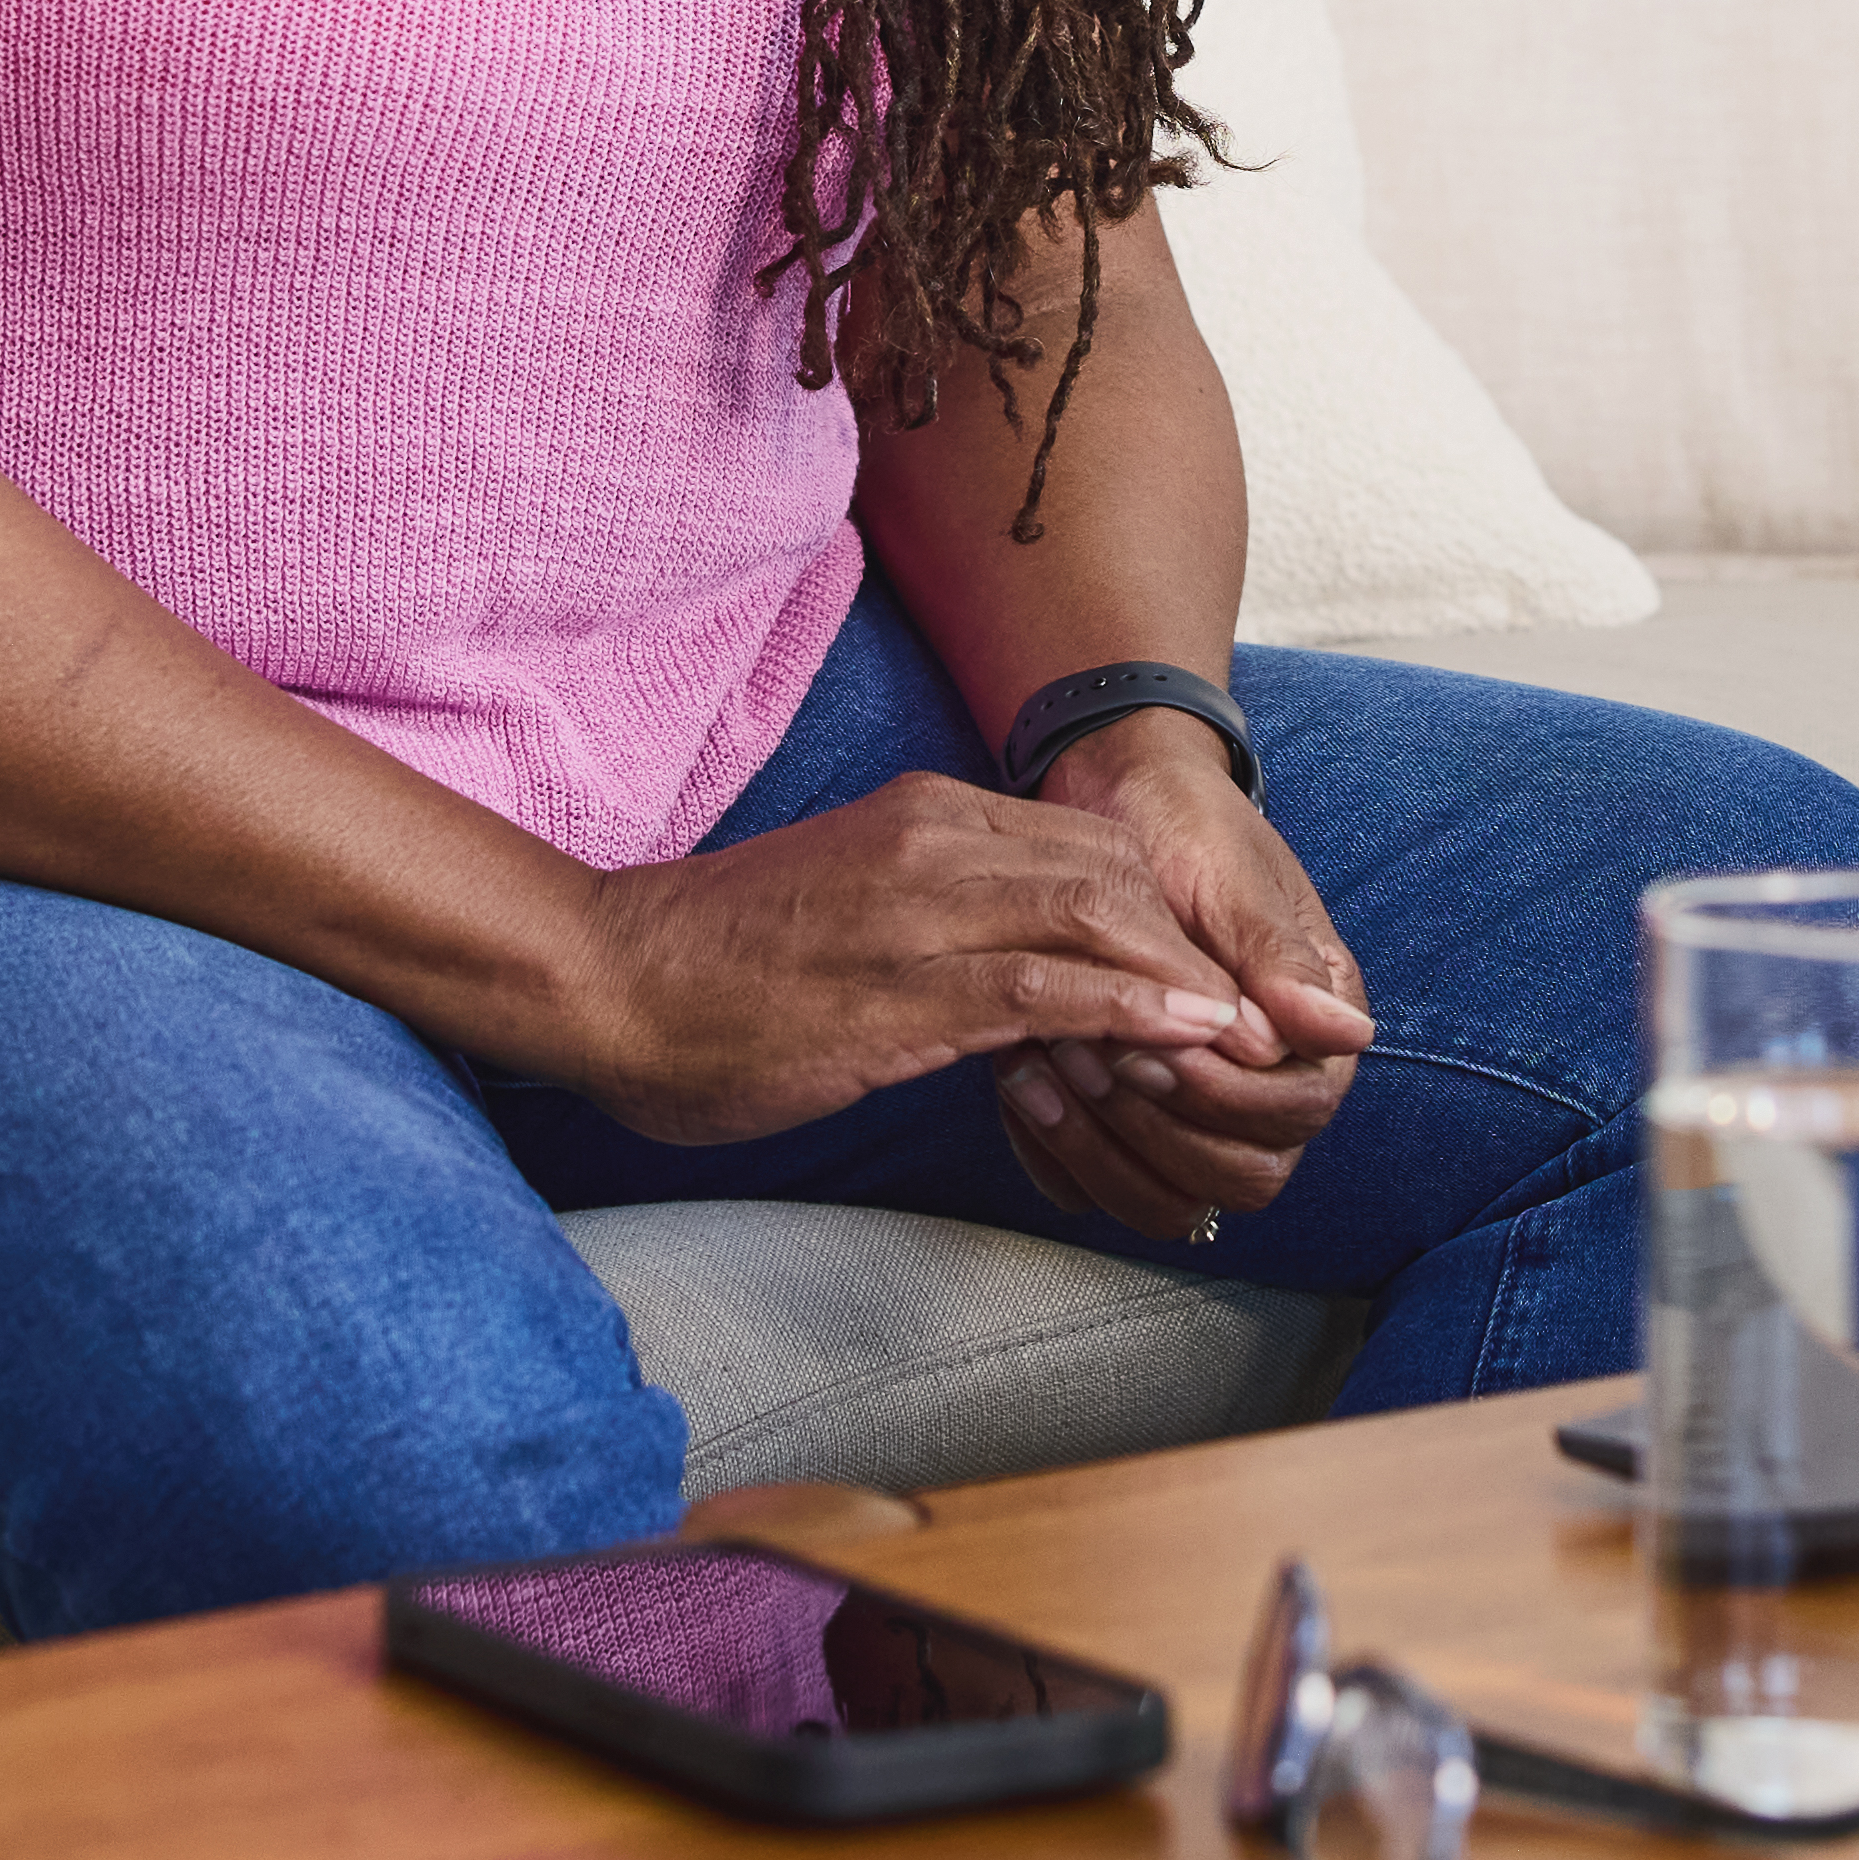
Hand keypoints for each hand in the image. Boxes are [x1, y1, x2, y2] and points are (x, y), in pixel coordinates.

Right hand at [559, 771, 1304, 1148]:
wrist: (603, 978)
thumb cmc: (715, 965)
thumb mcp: (847, 913)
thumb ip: (935, 923)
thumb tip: (1015, 981)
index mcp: (922, 819)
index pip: (1090, 844)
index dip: (1169, 908)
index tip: (1212, 974)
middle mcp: (931, 844)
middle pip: (1116, 871)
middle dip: (1200, 942)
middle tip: (1256, 1015)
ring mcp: (916, 912)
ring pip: (1096, 916)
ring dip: (1183, 980)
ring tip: (1241, 1038)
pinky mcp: (898, 990)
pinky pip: (1042, 987)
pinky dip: (1128, 1010)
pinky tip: (1180, 1041)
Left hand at [985, 720, 1370, 1244]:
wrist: (1114, 798)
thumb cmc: (1183, 827)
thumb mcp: (1228, 878)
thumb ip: (1275, 960)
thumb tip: (1346, 1036)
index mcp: (1312, 1027)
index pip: (1294, 1114)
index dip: (1220, 1092)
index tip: (1151, 1036)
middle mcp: (1266, 1081)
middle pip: (1240, 1175)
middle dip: (1157, 1124)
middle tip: (1085, 1046)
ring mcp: (1196, 1107)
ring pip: (1170, 1198)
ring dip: (1101, 1146)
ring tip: (1040, 1058)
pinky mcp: (1129, 1116)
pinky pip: (1099, 1187)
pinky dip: (1057, 1154)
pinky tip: (1017, 1084)